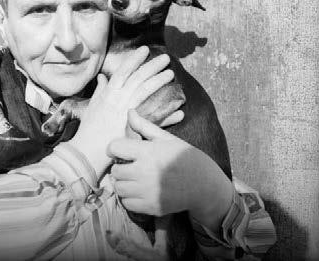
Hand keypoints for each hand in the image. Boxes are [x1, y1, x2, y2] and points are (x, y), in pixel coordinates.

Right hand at [68, 46, 173, 177]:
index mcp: (109, 93)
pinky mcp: (134, 129)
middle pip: (139, 78)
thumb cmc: (88, 129)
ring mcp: (127, 113)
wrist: (88, 152)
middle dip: (152, 66)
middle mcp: (119, 100)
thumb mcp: (92, 106)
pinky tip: (179, 111)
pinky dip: (168, 116)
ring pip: (146, 92)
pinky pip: (154, 120)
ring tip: (171, 74)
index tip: (145, 49)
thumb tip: (102, 77)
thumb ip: (100, 90)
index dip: (134, 59)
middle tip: (165, 58)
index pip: (123, 71)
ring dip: (159, 81)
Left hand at [108, 110, 233, 230]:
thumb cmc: (184, 157)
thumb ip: (144, 126)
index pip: (115, 147)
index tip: (120, 150)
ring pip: (118, 188)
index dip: (115, 148)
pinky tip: (139, 191)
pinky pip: (127, 203)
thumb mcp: (166, 138)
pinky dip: (130, 198)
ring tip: (133, 178)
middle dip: (120, 166)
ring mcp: (147, 191)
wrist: (204, 184)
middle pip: (115, 170)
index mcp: (147, 151)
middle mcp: (144, 172)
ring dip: (123, 182)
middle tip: (130, 165)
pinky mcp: (151, 207)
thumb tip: (129, 112)